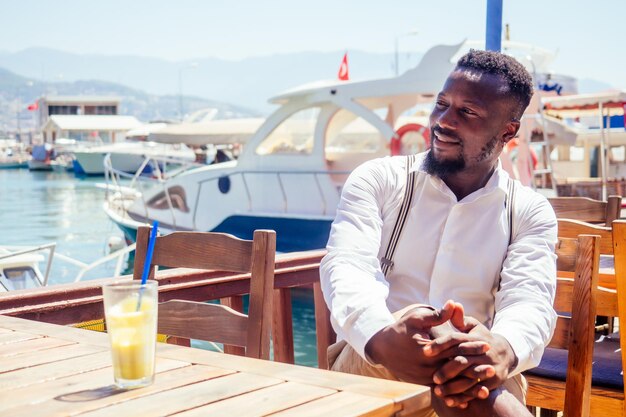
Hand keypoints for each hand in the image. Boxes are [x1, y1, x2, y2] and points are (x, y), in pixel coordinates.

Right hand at [365, 301, 488, 384]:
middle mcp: (426, 365)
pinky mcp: (422, 383)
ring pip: (450, 382)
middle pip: (456, 367)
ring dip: (468, 383)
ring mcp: (424, 377)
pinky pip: (442, 389)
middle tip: (492, 365)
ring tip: (486, 383)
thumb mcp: (417, 318)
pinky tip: (468, 395)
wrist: (382, 348)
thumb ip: (437, 315)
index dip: (471, 345)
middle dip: (475, 366)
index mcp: (427, 349)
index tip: (486, 343)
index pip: (454, 347)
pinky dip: (456, 392)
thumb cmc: (400, 330)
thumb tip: (453, 304)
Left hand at [426, 321, 516, 407]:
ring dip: (453, 386)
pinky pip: (477, 390)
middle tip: (433, 377)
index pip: (455, 340)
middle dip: (446, 369)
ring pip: (469, 378)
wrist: (506, 353)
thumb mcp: (473, 326)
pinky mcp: (494, 381)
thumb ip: (460, 319)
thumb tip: (452, 304)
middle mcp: (482, 353)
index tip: (425, 351)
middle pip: (462, 361)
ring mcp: (489, 367)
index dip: (440, 345)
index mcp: (474, 338)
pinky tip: (451, 401)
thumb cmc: (482, 338)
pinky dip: (464, 397)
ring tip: (438, 392)